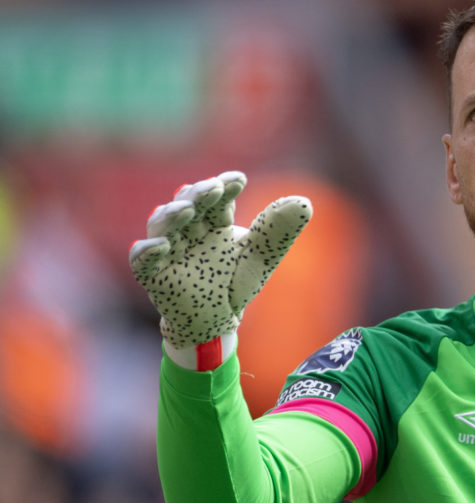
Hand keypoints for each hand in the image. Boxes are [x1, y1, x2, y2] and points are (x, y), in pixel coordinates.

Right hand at [130, 171, 312, 354]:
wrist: (218, 322)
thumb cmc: (235, 284)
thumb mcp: (262, 257)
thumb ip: (278, 230)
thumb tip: (305, 203)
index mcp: (212, 222)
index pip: (216, 199)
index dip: (224, 187)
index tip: (238, 179)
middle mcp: (188, 231)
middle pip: (188, 205)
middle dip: (199, 195)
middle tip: (215, 187)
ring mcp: (168, 252)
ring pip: (161, 225)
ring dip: (172, 215)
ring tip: (188, 208)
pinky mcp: (154, 276)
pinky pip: (142, 261)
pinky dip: (148, 251)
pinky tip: (161, 245)